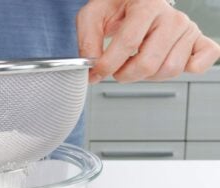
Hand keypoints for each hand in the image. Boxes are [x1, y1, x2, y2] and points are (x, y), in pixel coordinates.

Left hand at [77, 0, 219, 82]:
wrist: (133, 0)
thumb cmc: (116, 6)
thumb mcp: (93, 16)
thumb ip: (88, 41)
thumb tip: (91, 66)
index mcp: (146, 5)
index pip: (128, 43)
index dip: (108, 65)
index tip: (96, 73)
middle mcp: (171, 16)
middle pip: (149, 62)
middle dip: (125, 75)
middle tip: (116, 71)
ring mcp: (186, 29)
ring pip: (170, 69)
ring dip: (147, 76)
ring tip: (135, 65)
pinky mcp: (197, 40)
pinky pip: (202, 62)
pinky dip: (188, 70)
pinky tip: (165, 66)